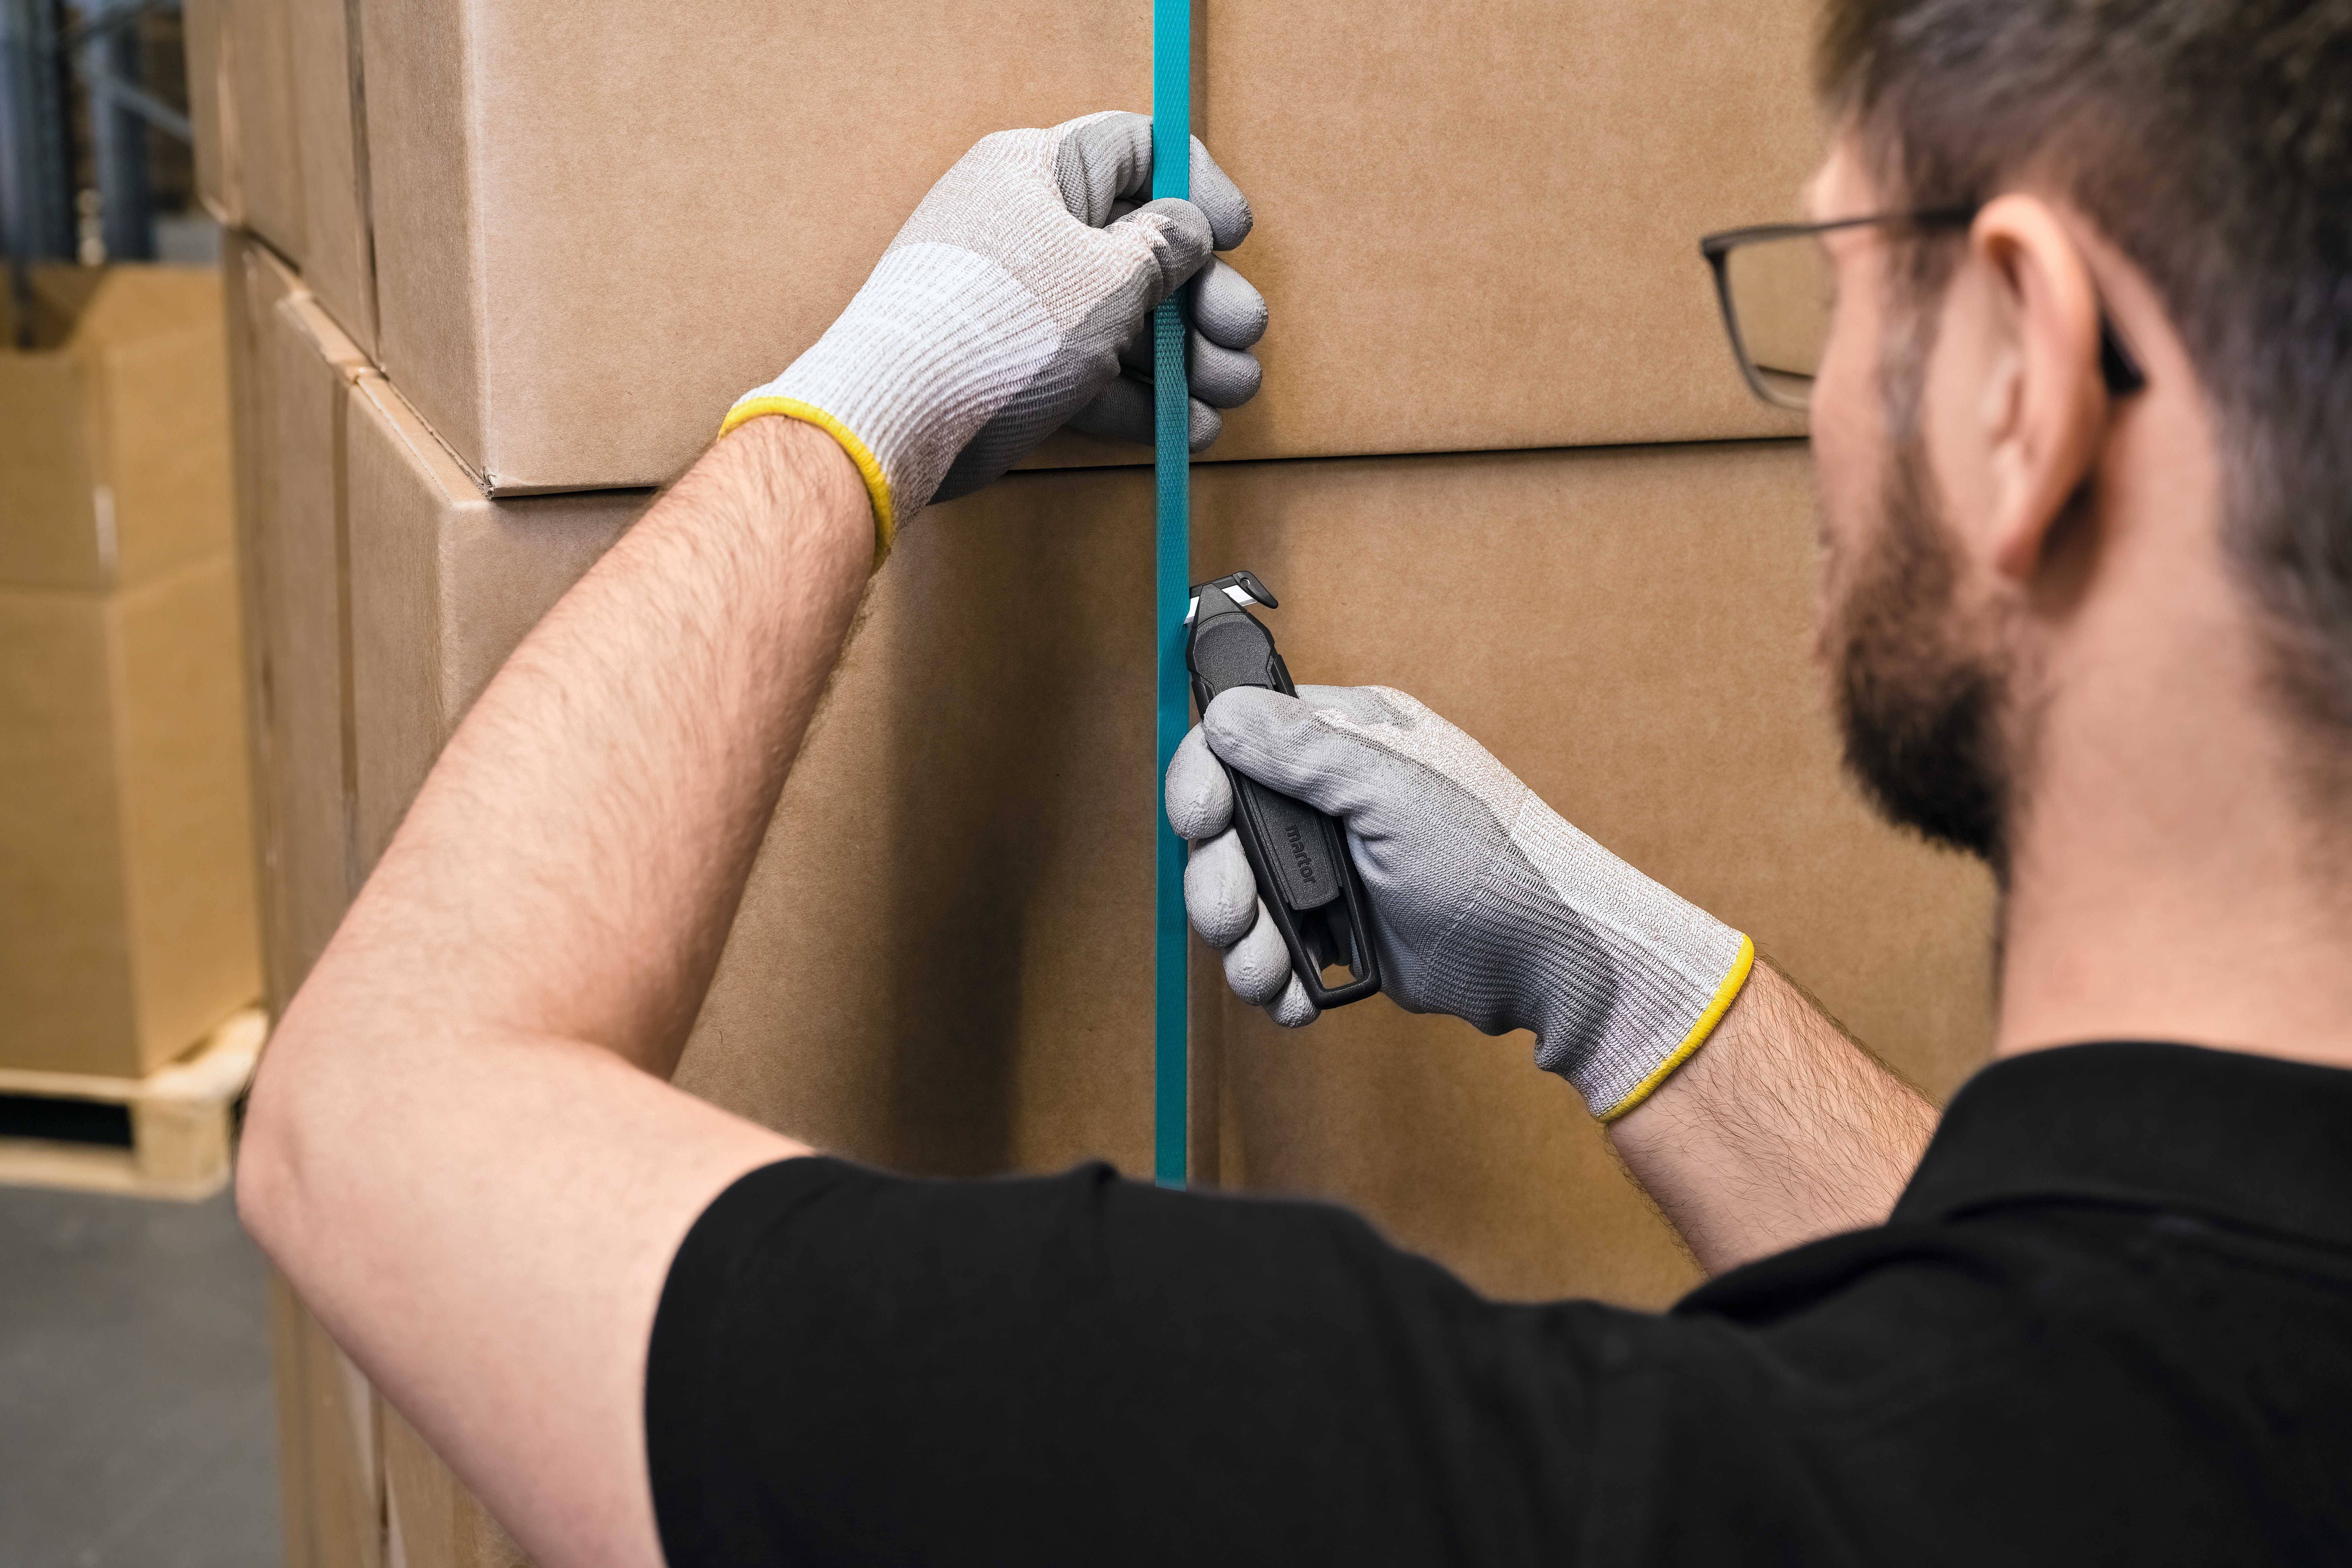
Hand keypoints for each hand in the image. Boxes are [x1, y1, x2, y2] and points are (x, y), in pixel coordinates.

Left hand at [723, 111, 1264, 560]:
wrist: (895, 417)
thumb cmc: (1002, 324)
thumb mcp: (1108, 276)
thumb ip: (1163, 247)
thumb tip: (1187, 231)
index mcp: (1039, 171)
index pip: (1134, 149)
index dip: (1196, 185)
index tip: (1235, 234)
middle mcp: (1026, 226)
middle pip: (1138, 247)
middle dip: (1203, 296)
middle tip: (1244, 333)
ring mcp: (1018, 301)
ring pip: (1120, 319)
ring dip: (1184, 358)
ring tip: (1231, 391)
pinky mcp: (1011, 366)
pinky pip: (1089, 374)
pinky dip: (1138, 399)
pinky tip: (1188, 427)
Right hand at [1165, 685, 1755, 1119]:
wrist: (1549, 963)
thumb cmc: (1495, 863)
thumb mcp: (1398, 793)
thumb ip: (1308, 752)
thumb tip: (1226, 709)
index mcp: (1345, 740)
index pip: (1236, 740)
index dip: (1204, 781)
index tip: (1204, 818)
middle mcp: (1328, 799)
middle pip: (1222, 828)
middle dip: (1219, 881)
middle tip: (1236, 919)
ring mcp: (1328, 867)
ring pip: (1238, 896)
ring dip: (1242, 942)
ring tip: (1269, 975)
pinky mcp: (1335, 930)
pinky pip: (1270, 948)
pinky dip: (1273, 977)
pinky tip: (1295, 997)